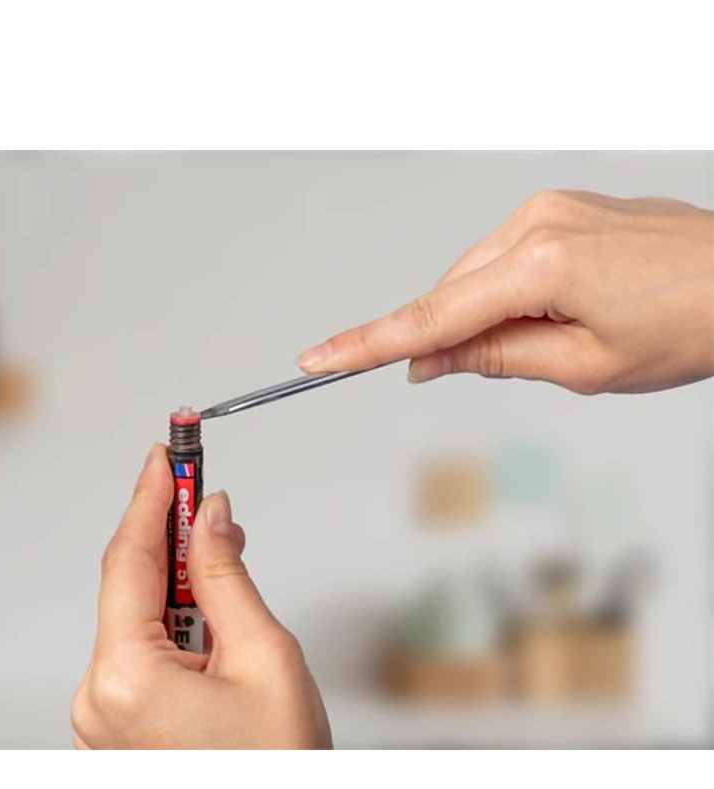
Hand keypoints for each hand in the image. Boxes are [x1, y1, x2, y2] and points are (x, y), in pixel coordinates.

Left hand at [71, 444, 331, 748]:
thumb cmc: (277, 771)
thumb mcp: (266, 655)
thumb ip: (227, 577)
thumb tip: (210, 519)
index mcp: (126, 679)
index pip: (131, 559)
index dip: (151, 498)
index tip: (166, 456)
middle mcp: (98, 701)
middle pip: (130, 587)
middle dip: (170, 537)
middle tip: (203, 493)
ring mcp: (101, 723)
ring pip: (136, 622)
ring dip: (177, 586)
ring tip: (224, 563)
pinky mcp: (116, 734)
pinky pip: (137, 657)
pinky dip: (171, 627)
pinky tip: (206, 617)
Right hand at [296, 191, 713, 393]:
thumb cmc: (691, 323)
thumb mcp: (585, 367)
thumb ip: (496, 359)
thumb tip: (431, 361)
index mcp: (540, 264)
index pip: (430, 317)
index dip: (369, 343)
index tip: (320, 358)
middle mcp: (536, 222)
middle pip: (452, 296)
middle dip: (453, 339)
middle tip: (494, 370)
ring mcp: (550, 209)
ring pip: (477, 278)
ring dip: (488, 317)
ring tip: (559, 337)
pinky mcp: (562, 209)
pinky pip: (506, 259)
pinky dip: (507, 293)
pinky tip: (549, 311)